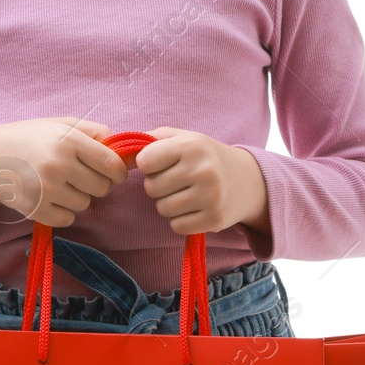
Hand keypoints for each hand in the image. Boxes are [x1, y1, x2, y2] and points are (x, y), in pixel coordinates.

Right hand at [0, 117, 129, 226]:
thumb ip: (95, 132)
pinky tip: (50, 197)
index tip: (111, 172)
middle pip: (102, 188)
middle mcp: (58, 165)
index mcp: (68, 141)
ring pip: (85, 205)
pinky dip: (63, 212)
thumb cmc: (31, 137)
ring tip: (60, 184)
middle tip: (80, 176)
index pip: (112, 165)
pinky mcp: (35, 209)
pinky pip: (67, 219)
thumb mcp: (61, 124)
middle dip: (97, 184)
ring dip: (78, 197)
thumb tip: (125, 151)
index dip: (118, 172)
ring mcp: (46, 189)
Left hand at [136, 127, 268, 236]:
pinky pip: (176, 226)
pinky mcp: (215, 219)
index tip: (161, 163)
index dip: (148, 164)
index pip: (145, 161)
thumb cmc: (203, 156)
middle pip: (151, 188)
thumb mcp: (180, 138)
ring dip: (168, 203)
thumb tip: (116, 156)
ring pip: (162, 208)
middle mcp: (203, 169)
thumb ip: (146, 141)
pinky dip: (180, 220)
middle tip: (177, 180)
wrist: (247, 180)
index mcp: (191, 145)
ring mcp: (211, 196)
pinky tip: (194, 208)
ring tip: (186, 193)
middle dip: (158, 185)